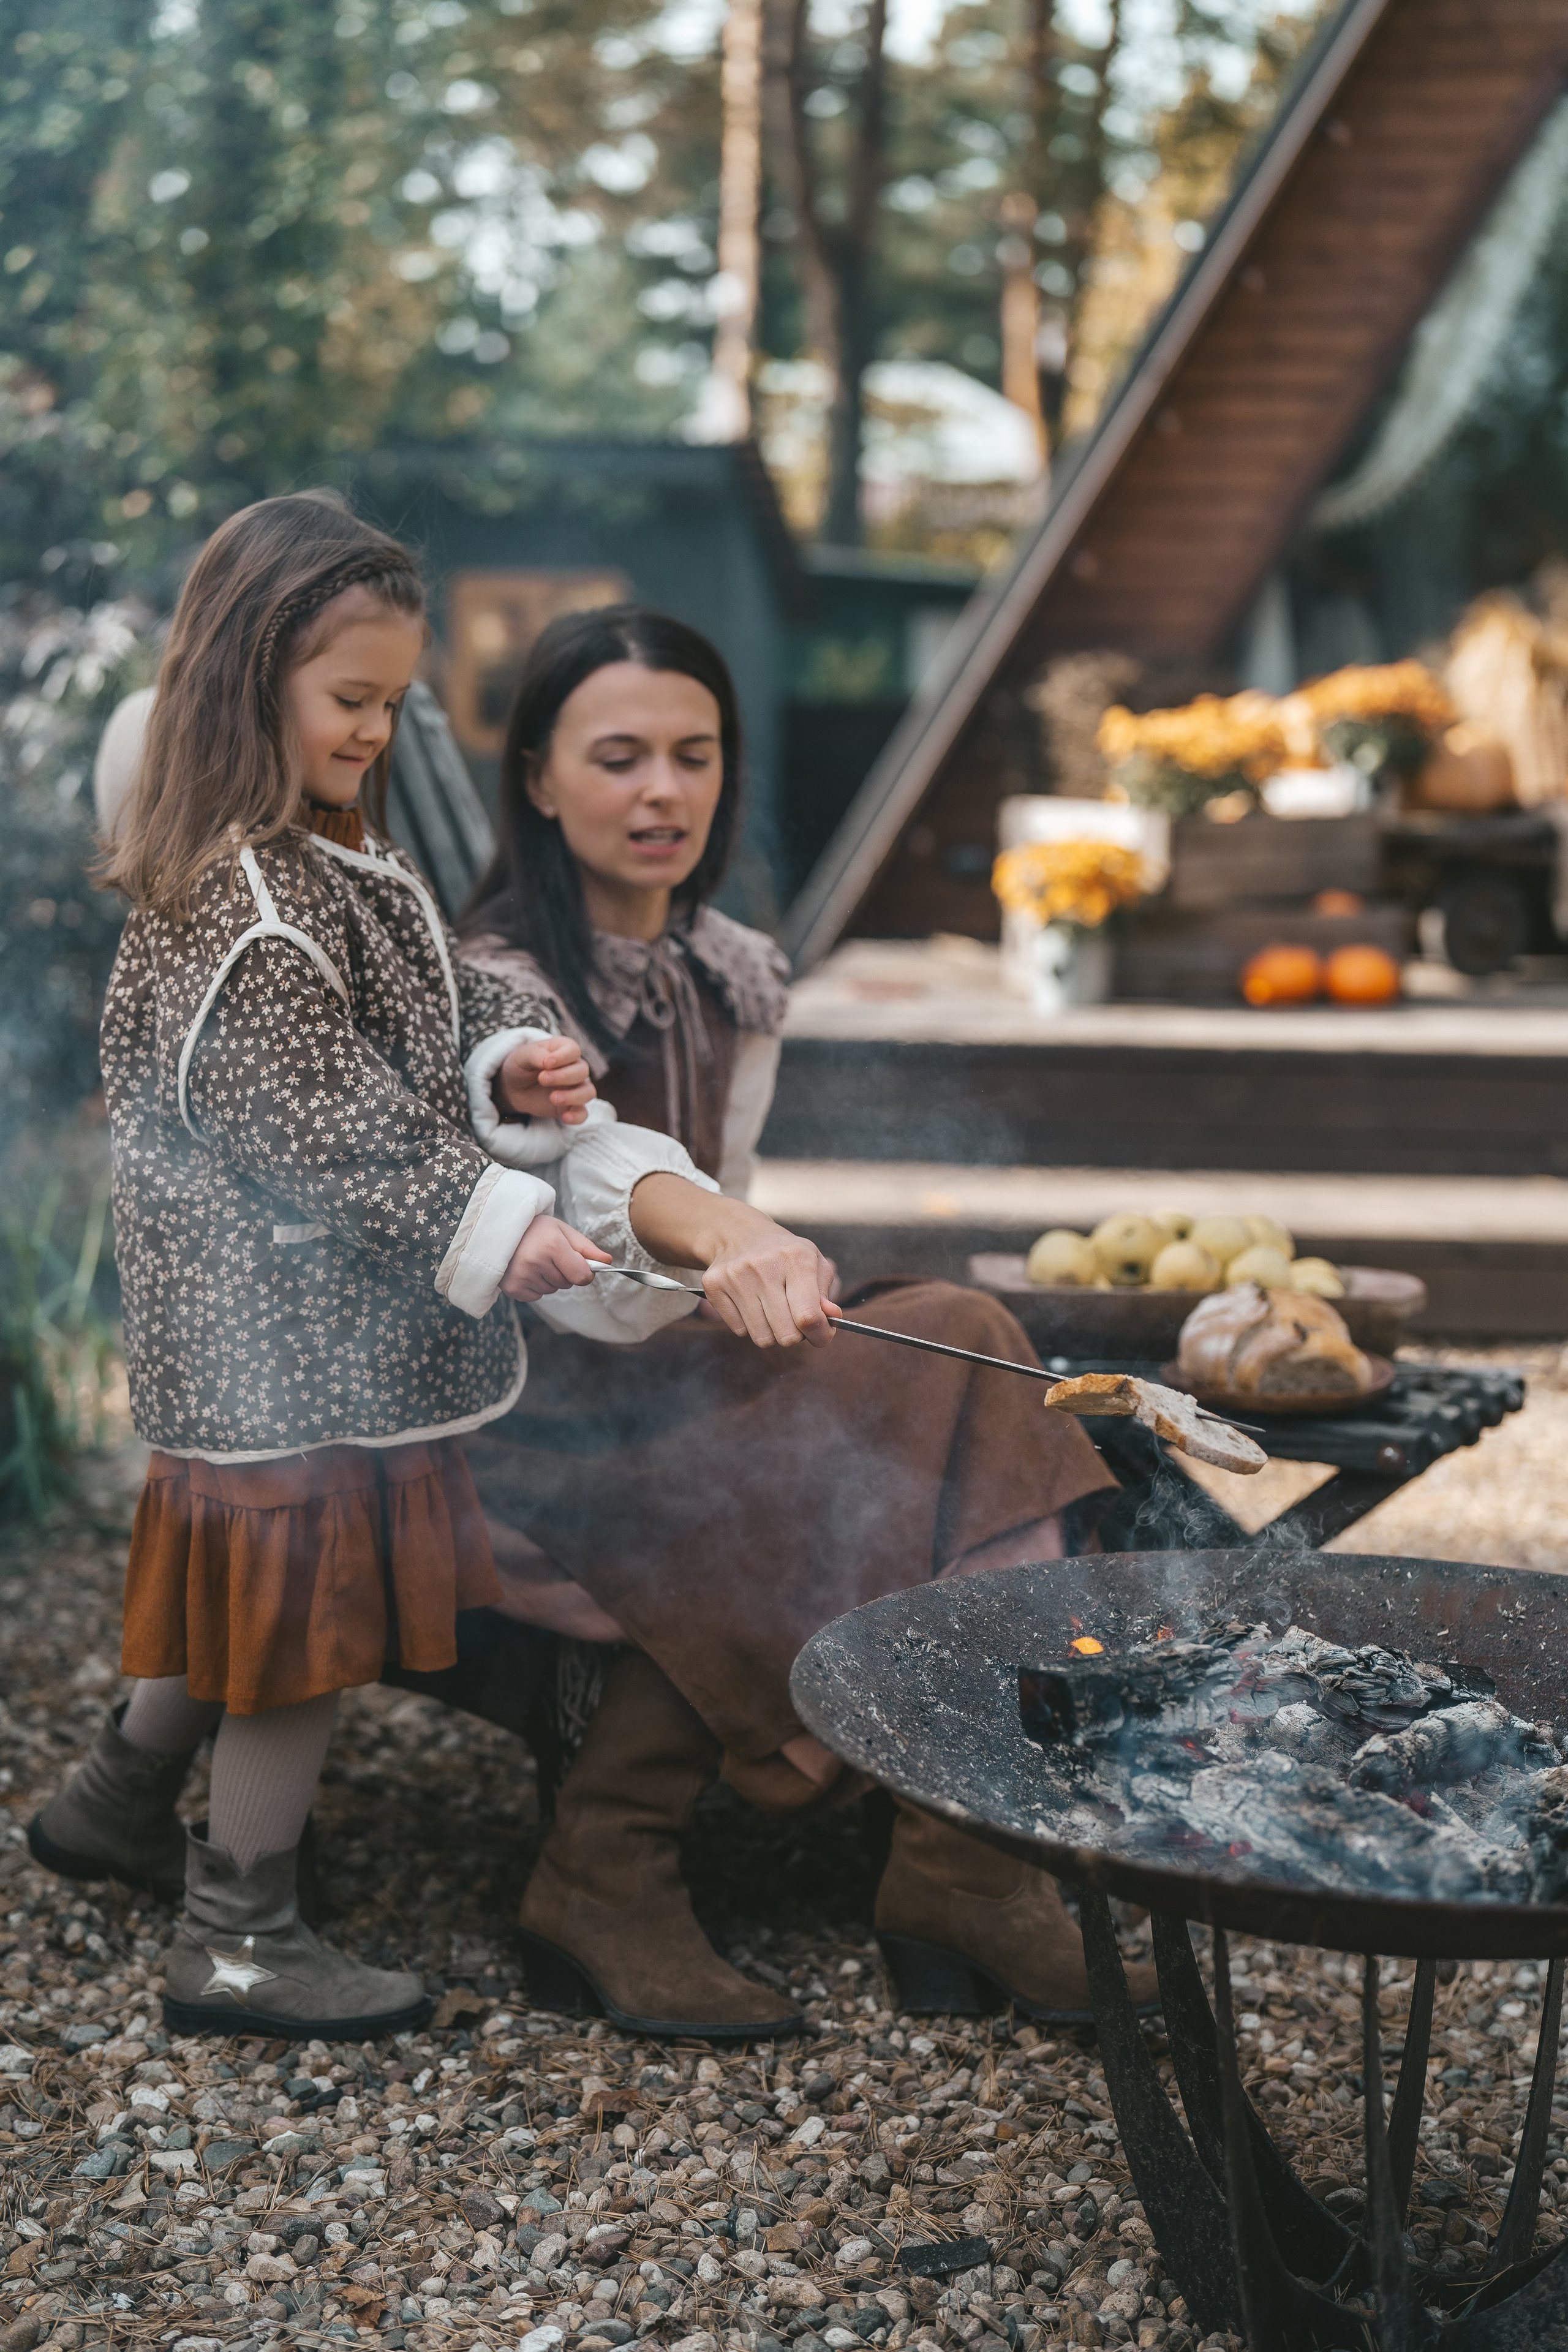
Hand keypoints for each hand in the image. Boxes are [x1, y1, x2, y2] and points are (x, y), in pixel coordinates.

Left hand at [496, 1035, 593, 1125]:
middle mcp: (574, 1068)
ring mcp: (574, 1088)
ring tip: (553, 1098)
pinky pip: (583, 1113)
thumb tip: (548, 1061)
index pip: (573, 1050)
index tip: (546, 1063)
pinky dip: (577, 1116)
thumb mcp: (522, 1056)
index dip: (563, 1057)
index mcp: (563, 1050)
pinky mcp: (570, 1106)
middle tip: (542, 1079)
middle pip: (582, 1071)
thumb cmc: (521, 1066)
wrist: (513, 1087)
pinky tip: (565, 1117)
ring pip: (588, 1092)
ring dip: (573, 1096)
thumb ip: (535, 1055)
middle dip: (563, 1076)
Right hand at [500, 1215, 610, 1302]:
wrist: (499, 1230)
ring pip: (552, 1289)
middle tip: (548, 1255)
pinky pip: (537, 1295)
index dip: (585, 1274)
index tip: (581, 1267)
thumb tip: (607, 1262)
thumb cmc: (535, 1229)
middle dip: (564, 1272)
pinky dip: (535, 1285)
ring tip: (535, 1260)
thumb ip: (586, 1247)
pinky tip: (526, 1269)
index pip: (581, 1276)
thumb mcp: (562, 1231)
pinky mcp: (513, 1288)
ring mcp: (522, 1276)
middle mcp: (536, 1262)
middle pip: (567, 1283)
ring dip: (549, 1279)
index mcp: (552, 1245)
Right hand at [627, 1176, 835, 1348]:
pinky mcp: (714, 1285)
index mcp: (797, 1259)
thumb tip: (832, 1318)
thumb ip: (826, 1295)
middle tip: (792, 1319)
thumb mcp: (814, 1264)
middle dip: (794, 1335)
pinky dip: (748, 1325)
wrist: (739, 1233)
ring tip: (771, 1311)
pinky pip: (739, 1330)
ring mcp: (736, 1276)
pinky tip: (750, 1304)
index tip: (819, 1335)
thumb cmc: (784, 1255)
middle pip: (786, 1334)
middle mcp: (765, 1266)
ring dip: (771, 1332)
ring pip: (761, 1337)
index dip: (818, 1335)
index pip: (808, 1317)